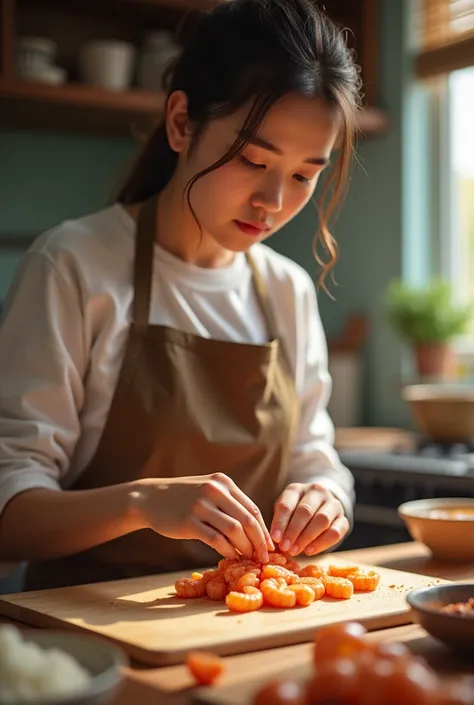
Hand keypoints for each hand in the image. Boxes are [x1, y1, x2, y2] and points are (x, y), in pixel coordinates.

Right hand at [131, 473, 272, 562]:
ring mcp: (201, 505)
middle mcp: (214, 490)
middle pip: (247, 520)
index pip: (252, 508)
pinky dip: (227, 550)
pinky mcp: (189, 521)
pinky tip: (231, 557)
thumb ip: (229, 503)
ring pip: (234, 530)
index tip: (269, 546)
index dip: (263, 530)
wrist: (150, 498)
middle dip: (259, 542)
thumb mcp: (208, 490)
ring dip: (246, 548)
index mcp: (223, 482)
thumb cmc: (183, 497)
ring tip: (249, 559)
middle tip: (264, 558)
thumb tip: (255, 529)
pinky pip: (216, 539)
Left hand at [270, 482, 348, 556]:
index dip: (280, 522)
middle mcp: (317, 492)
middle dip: (294, 531)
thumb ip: (280, 523)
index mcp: (297, 489)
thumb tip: (274, 541)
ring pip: (322, 520)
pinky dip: (322, 543)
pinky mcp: (344, 519)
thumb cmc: (294, 513)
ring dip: (307, 538)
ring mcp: (333, 504)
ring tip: (295, 551)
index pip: (287, 504)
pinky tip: (309, 551)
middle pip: (306, 511)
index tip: (274, 538)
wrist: (318, 508)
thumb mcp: (284, 512)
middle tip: (285, 547)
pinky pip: (336, 532)